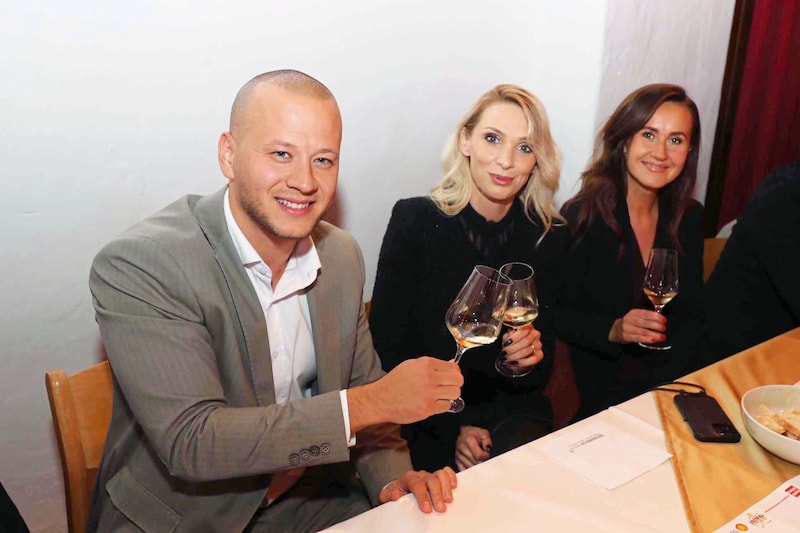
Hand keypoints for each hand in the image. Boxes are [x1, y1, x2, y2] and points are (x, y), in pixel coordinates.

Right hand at [348, 357, 462, 431]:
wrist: (381, 399)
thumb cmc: (395, 382)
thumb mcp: (412, 365)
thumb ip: (433, 365)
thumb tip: (452, 364)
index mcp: (425, 364)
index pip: (453, 367)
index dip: (454, 372)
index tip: (450, 376)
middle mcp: (429, 377)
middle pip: (458, 380)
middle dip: (456, 383)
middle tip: (449, 386)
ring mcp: (429, 394)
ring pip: (455, 393)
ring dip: (450, 395)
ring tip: (442, 395)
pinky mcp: (427, 408)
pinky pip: (446, 406)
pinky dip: (442, 405)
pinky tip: (434, 403)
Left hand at [378, 467, 456, 512]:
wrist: (399, 488)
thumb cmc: (395, 493)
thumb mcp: (386, 496)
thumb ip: (388, 496)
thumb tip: (396, 495)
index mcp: (408, 478)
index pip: (417, 485)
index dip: (423, 496)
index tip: (427, 509)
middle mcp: (421, 475)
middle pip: (431, 480)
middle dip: (436, 494)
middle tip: (441, 508)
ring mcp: (430, 475)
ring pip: (440, 475)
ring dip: (446, 487)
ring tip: (449, 500)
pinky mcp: (437, 477)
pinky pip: (446, 472)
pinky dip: (451, 477)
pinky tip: (454, 486)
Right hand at [455, 425, 491, 470]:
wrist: (462, 434)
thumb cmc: (474, 434)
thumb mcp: (483, 433)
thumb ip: (487, 441)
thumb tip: (488, 450)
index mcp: (469, 441)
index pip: (478, 455)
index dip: (485, 456)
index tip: (487, 453)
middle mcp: (462, 449)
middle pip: (475, 463)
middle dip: (482, 462)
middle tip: (484, 457)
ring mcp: (458, 456)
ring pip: (471, 468)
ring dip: (477, 467)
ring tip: (479, 460)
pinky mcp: (457, 461)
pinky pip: (465, 471)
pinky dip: (471, 471)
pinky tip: (474, 465)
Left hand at [500, 323, 541, 369]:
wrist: (516, 353)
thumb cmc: (512, 343)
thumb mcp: (508, 337)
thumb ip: (508, 335)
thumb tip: (510, 334)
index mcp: (528, 326)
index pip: (524, 330)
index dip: (515, 337)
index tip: (507, 343)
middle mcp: (535, 334)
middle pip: (526, 341)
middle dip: (513, 348)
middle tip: (505, 353)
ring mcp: (539, 344)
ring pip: (528, 350)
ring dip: (516, 356)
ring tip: (507, 358)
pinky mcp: (540, 354)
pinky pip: (533, 359)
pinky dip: (523, 362)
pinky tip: (515, 362)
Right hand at [608, 309, 666, 344]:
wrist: (616, 330)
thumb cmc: (631, 323)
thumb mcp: (637, 317)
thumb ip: (647, 317)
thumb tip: (662, 321)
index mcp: (634, 312)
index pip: (646, 313)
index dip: (656, 317)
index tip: (664, 320)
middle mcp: (630, 319)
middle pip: (645, 322)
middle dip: (656, 326)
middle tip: (664, 329)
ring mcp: (627, 328)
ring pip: (642, 331)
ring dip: (654, 334)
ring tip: (662, 337)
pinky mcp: (625, 336)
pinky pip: (638, 338)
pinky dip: (647, 339)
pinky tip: (653, 340)